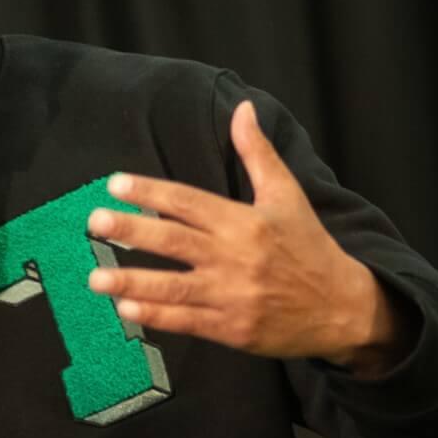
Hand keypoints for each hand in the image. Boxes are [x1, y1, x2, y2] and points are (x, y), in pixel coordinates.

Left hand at [86, 99, 414, 372]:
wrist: (343, 309)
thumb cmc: (309, 248)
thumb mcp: (288, 196)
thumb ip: (258, 154)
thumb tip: (242, 108)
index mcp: (244, 221)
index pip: (188, 201)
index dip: (150, 191)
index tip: (115, 184)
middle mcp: (236, 256)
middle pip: (174, 240)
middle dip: (132, 230)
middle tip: (94, 222)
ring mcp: (232, 295)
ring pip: (174, 286)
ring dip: (133, 280)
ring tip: (95, 277)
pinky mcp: (232, 329)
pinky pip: (187, 321)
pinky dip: (156, 316)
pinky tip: (126, 309)